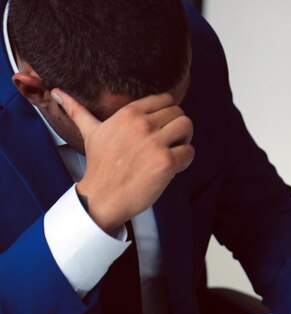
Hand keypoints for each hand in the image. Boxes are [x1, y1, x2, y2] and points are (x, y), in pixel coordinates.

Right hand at [51, 89, 194, 233]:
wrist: (102, 198)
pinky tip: (172, 169)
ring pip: (187, 126)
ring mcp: (155, 143)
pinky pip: (189, 152)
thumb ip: (78, 111)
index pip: (165, 99)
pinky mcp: (165, 162)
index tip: (160, 131)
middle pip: (179, 112)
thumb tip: (56, 92)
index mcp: (129, 113)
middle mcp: (142, 124)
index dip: (167, 115)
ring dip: (185, 141)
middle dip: (178, 128)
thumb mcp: (90, 133)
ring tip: (174, 154)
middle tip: (169, 144)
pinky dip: (186, 160)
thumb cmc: (99, 167)